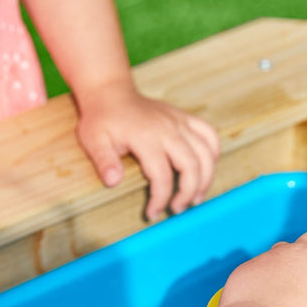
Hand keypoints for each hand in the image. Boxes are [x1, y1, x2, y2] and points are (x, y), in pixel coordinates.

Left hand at [75, 80, 219, 219]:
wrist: (111, 92)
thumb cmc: (102, 119)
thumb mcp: (93, 140)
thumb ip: (103, 161)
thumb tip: (113, 182)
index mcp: (146, 137)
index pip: (161, 175)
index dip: (160, 199)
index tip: (152, 214)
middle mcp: (168, 129)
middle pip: (191, 165)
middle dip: (188, 192)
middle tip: (178, 209)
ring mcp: (180, 122)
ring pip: (207, 152)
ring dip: (206, 179)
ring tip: (196, 197)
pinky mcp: (186, 118)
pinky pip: (210, 135)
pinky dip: (213, 155)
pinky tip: (205, 170)